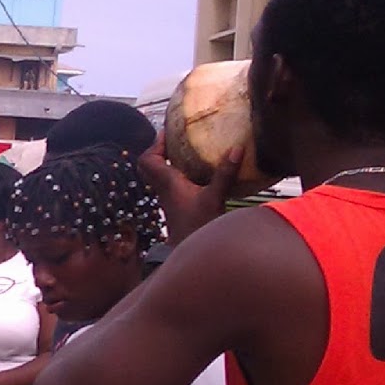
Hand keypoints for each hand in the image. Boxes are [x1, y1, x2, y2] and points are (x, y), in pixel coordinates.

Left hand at [138, 131, 241, 246]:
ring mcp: (168, 198)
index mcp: (167, 184)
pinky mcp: (175, 205)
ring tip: (185, 150)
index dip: (155, 144)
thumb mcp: (215, 198)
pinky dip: (177, 173)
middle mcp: (163, 190)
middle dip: (158, 150)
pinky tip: (196, 171)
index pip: (148, 160)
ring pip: (157, 174)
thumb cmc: (198, 227)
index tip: (168, 132)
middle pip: (148, 166)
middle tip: (174, 139)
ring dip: (166, 161)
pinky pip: (169, 183)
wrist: (188, 252)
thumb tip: (236, 148)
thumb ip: (225, 174)